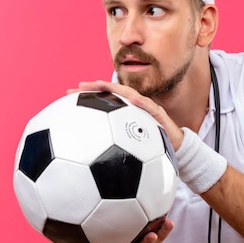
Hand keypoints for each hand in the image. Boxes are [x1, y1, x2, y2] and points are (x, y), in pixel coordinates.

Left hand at [68, 80, 184, 150]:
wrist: (175, 149)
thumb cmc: (151, 149)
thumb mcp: (128, 148)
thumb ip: (112, 148)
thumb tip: (89, 158)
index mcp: (123, 114)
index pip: (103, 101)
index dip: (86, 96)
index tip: (67, 94)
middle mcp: (133, 107)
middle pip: (111, 93)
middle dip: (94, 87)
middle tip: (76, 87)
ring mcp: (145, 107)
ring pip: (128, 94)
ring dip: (114, 88)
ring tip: (99, 84)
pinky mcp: (159, 113)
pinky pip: (150, 107)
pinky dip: (142, 102)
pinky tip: (133, 100)